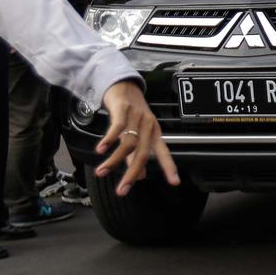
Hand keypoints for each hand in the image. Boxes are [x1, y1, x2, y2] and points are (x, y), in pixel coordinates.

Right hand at [93, 81, 179, 195]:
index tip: (175, 182)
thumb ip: (137, 155)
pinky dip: (108, 139)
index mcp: (154, 132)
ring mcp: (136, 117)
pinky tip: (100, 150)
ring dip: (113, 161)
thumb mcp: (136, 132)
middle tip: (122, 190)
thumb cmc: (130, 111)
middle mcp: (148, 125)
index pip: (164, 153)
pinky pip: (117, 127)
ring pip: (127, 143)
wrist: (122, 84)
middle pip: (142, 154)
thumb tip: (141, 176)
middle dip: (131, 174)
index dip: (169, 167)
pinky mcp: (123, 109)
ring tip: (101, 172)